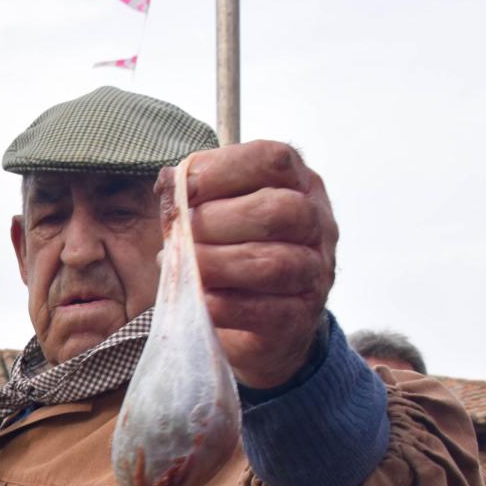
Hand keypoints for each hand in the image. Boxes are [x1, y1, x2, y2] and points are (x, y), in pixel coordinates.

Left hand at [162, 141, 337, 388]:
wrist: (260, 325)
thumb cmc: (233, 255)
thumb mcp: (219, 214)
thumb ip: (197, 196)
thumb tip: (169, 183)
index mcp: (299, 184)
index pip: (272, 160)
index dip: (222, 170)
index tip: (184, 188)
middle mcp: (316, 225)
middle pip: (277, 210)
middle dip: (216, 221)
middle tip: (181, 235)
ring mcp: (314, 274)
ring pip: (271, 263)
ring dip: (214, 264)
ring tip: (183, 267)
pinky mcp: (299, 319)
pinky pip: (264, 311)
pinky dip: (222, 305)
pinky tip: (198, 298)